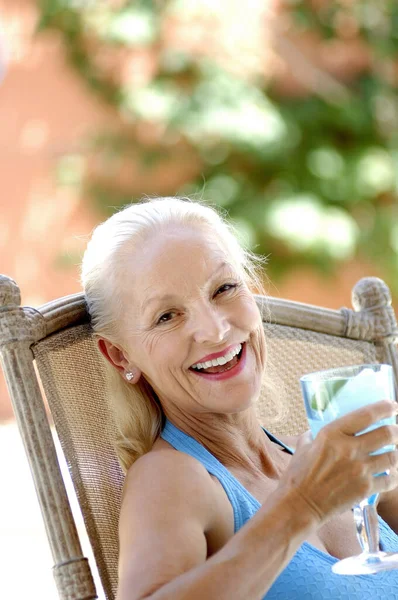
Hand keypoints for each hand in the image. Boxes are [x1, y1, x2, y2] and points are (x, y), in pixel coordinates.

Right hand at [278, 400, 397, 524]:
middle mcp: (350, 449)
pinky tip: (390, 474)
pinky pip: (390, 479)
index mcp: (332, 434)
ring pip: (392, 456)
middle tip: (396, 431)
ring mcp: (360, 469)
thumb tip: (317, 431)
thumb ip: (313, 436)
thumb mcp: (303, 447)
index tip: (393, 405)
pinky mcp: (366, 488)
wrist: (300, 505)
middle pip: (387, 434)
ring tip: (392, 452)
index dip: (384, 408)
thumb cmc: (298, 475)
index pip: (366, 415)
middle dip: (396, 431)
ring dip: (395, 453)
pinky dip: (393, 476)